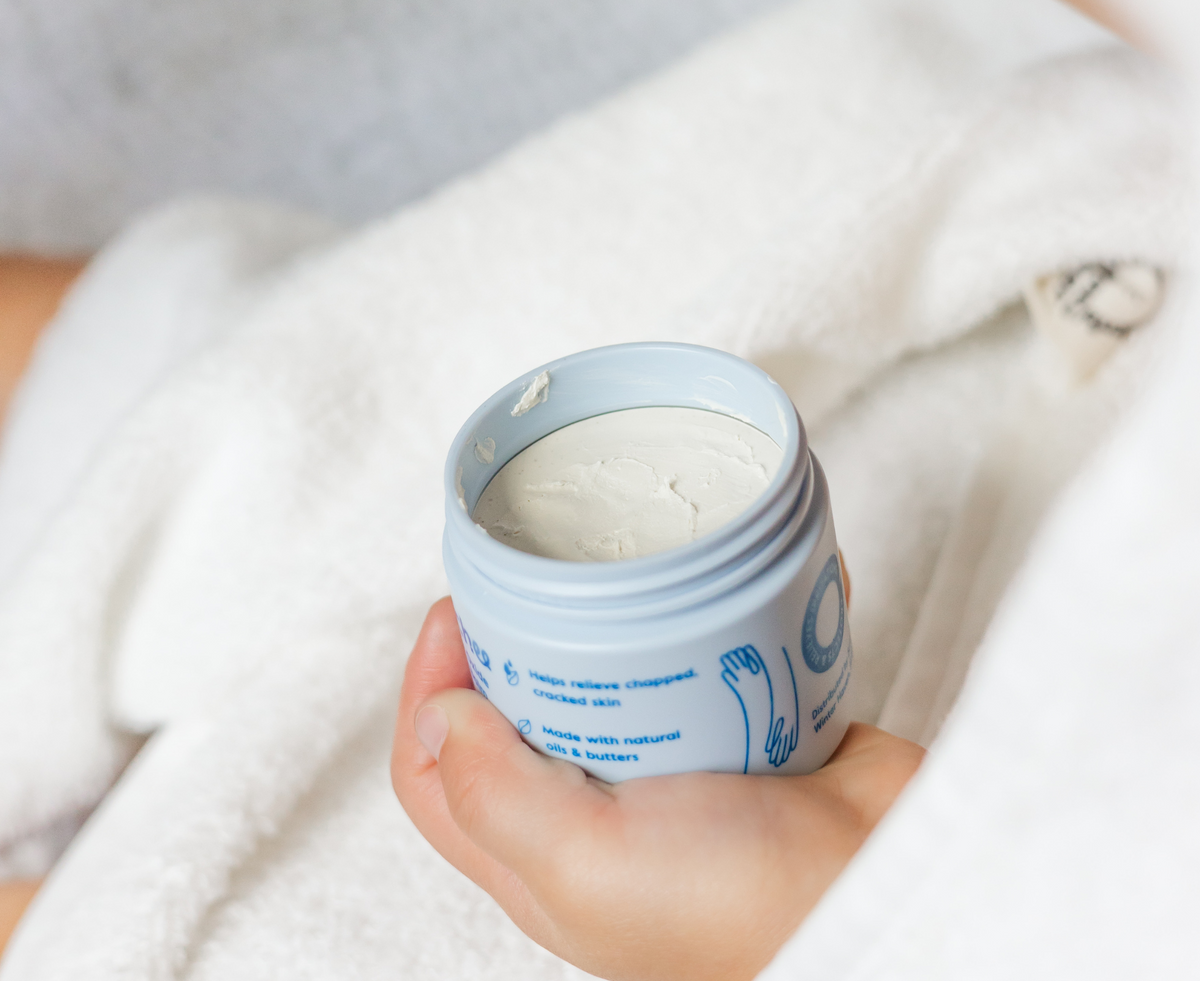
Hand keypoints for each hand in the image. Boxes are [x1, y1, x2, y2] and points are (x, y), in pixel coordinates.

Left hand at [392, 597, 923, 980]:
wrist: (887, 881)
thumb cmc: (744, 905)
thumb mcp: (588, 865)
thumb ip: (493, 795)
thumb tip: (437, 712)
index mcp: (541, 851)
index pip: (433, 770)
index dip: (426, 687)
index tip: (455, 609)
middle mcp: (594, 808)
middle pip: (516, 706)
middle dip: (510, 632)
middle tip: (532, 573)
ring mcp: (667, 765)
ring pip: (606, 672)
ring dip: (606, 615)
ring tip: (619, 564)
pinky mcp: (737, 726)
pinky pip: (699, 653)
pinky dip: (703, 609)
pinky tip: (714, 574)